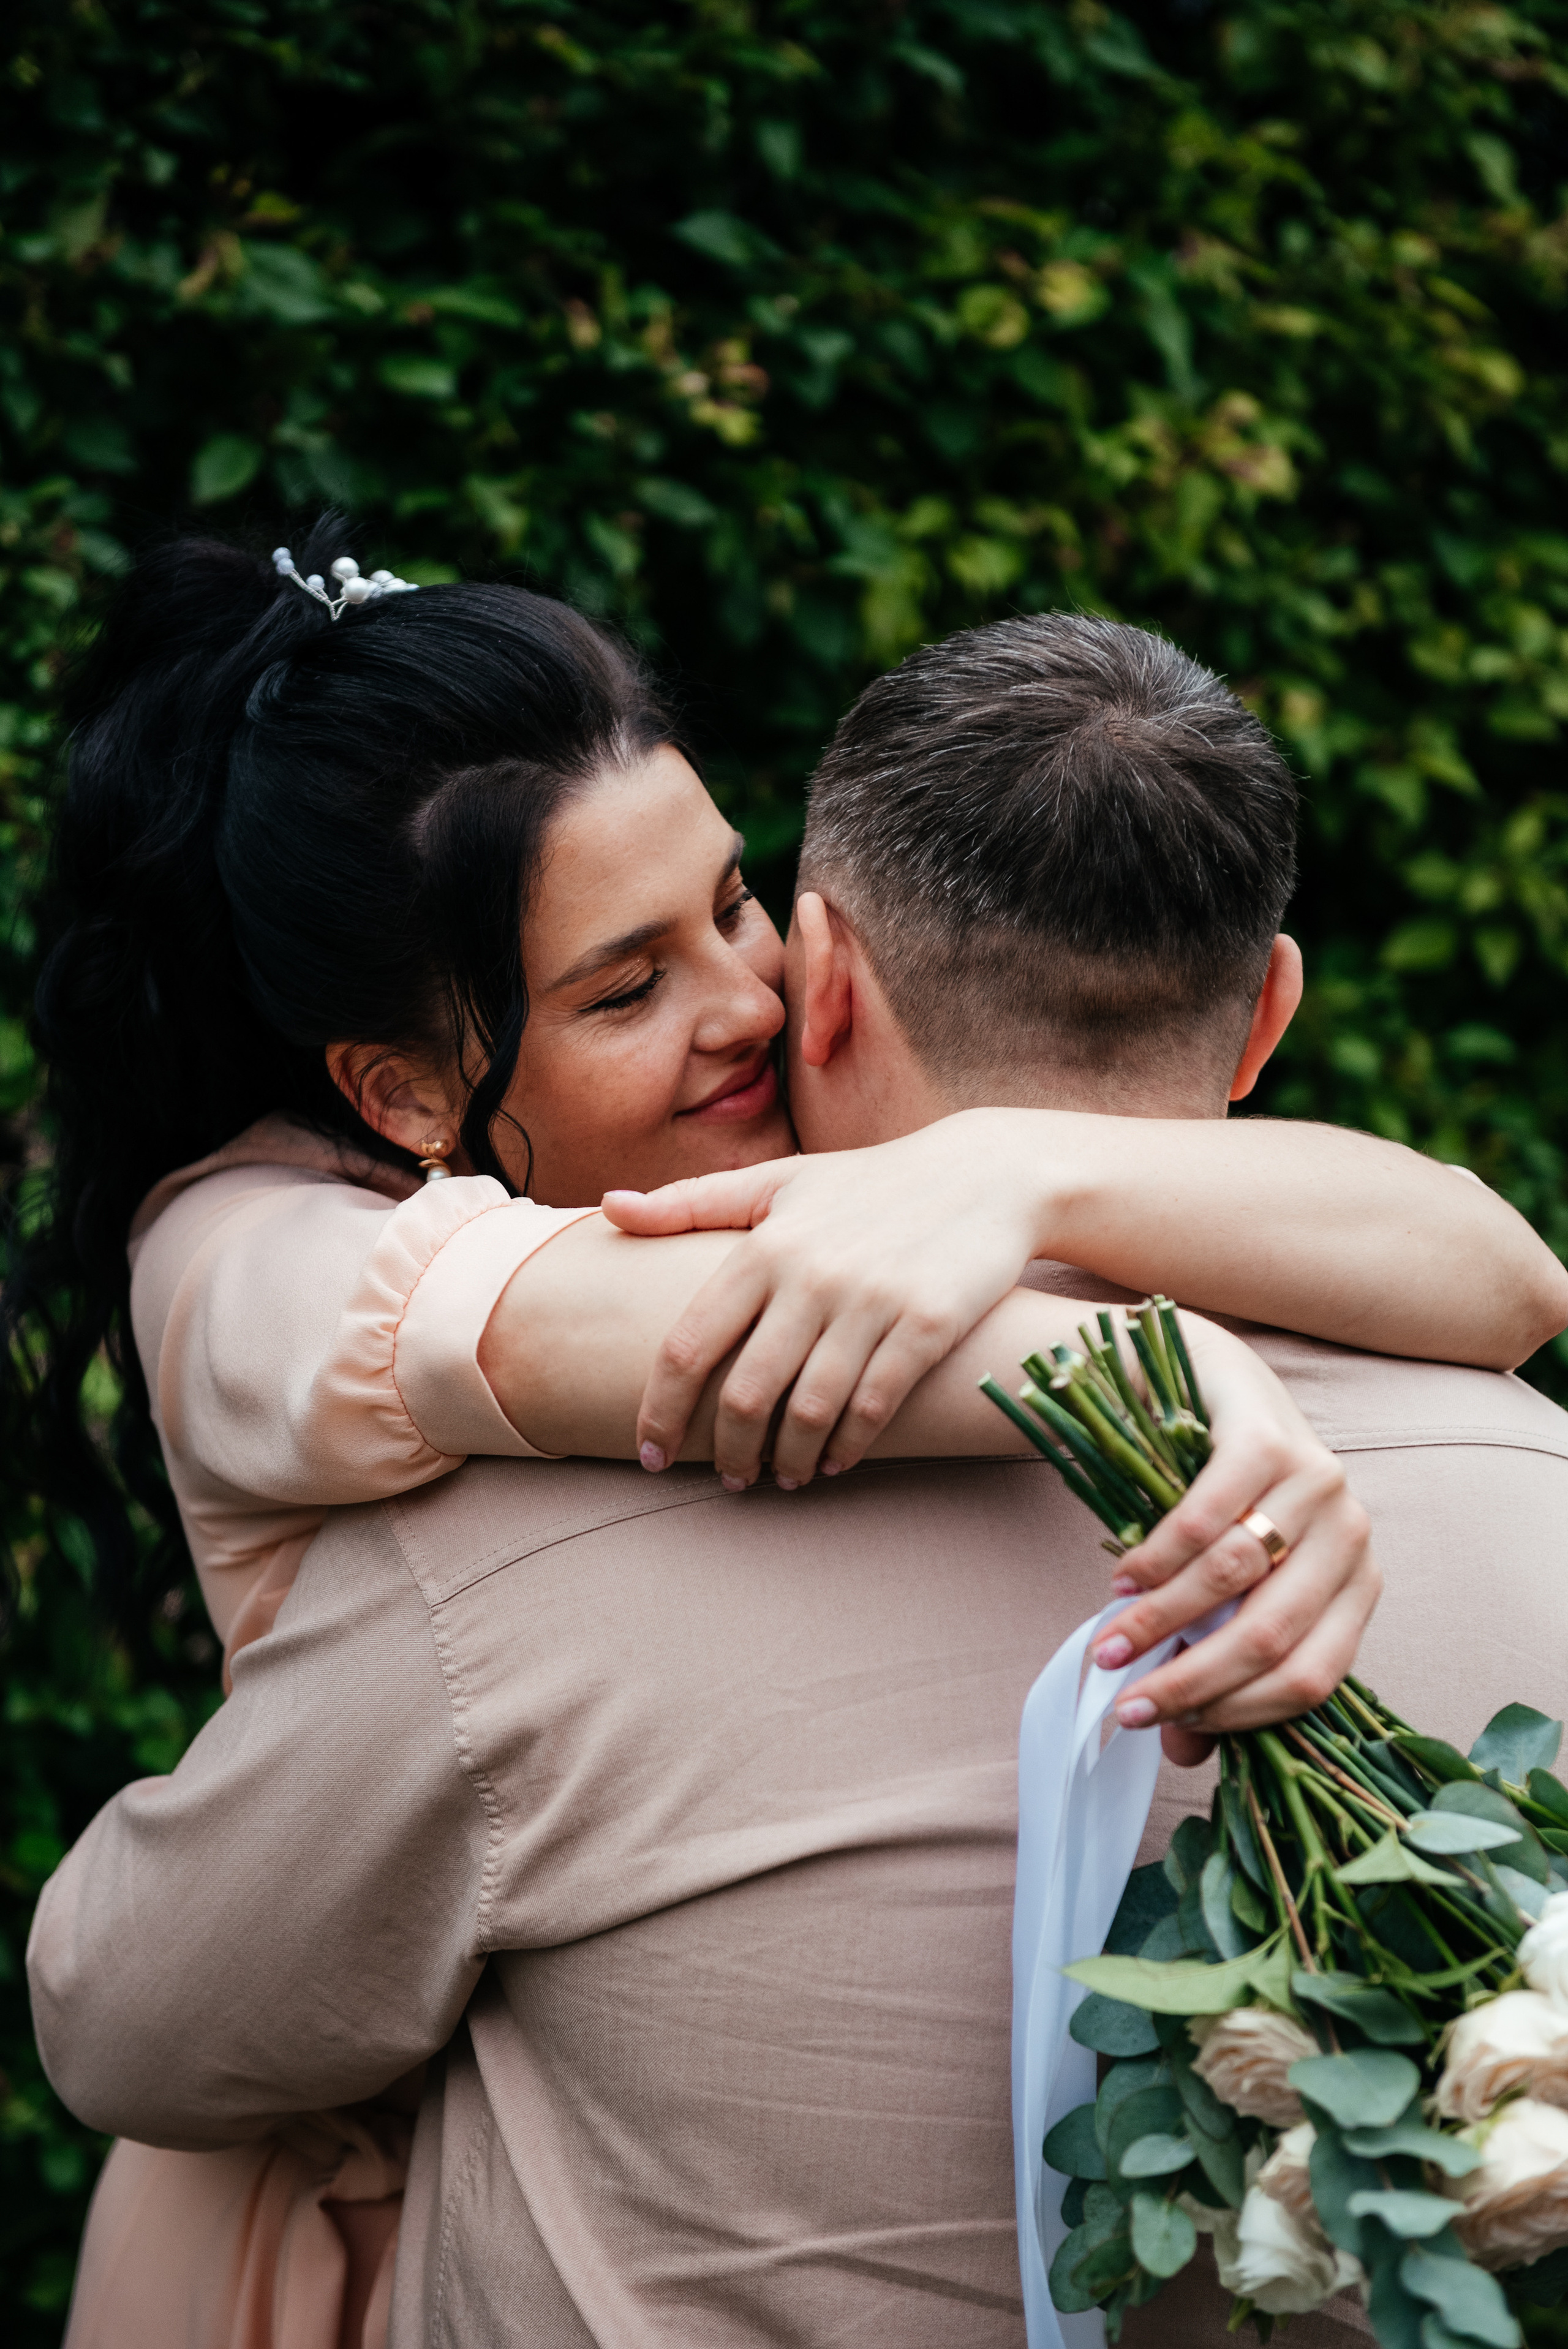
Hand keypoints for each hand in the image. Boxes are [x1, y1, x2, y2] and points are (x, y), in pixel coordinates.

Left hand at [602, 1111, 1053, 1485]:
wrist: (984, 1175)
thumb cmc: (869, 1184)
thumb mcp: (778, 1182)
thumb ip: (690, 1202)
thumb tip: (608, 1208)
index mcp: (764, 1245)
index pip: (688, 1344)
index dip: (660, 1410)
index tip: (650, 1452)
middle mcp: (811, 1275)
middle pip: (746, 1393)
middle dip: (729, 1451)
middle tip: (730, 1477)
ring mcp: (871, 1302)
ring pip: (809, 1412)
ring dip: (789, 1459)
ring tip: (784, 1475)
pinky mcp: (927, 1324)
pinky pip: (873, 1407)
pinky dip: (848, 1447)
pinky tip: (836, 1460)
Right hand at [1082, 1319, 1379, 1753]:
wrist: (1218, 1386)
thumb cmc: (1226, 1503)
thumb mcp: (1229, 1590)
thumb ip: (1213, 1662)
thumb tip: (1180, 1753)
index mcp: (1358, 1586)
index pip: (1313, 1678)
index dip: (1237, 1715)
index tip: (1163, 1728)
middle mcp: (1352, 1535)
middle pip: (1272, 1635)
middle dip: (1187, 1679)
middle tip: (1121, 1698)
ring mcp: (1318, 1482)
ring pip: (1234, 1579)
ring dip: (1160, 1620)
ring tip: (1108, 1640)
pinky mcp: (1267, 1438)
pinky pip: (1206, 1518)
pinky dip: (1157, 1559)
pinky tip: (1124, 1578)